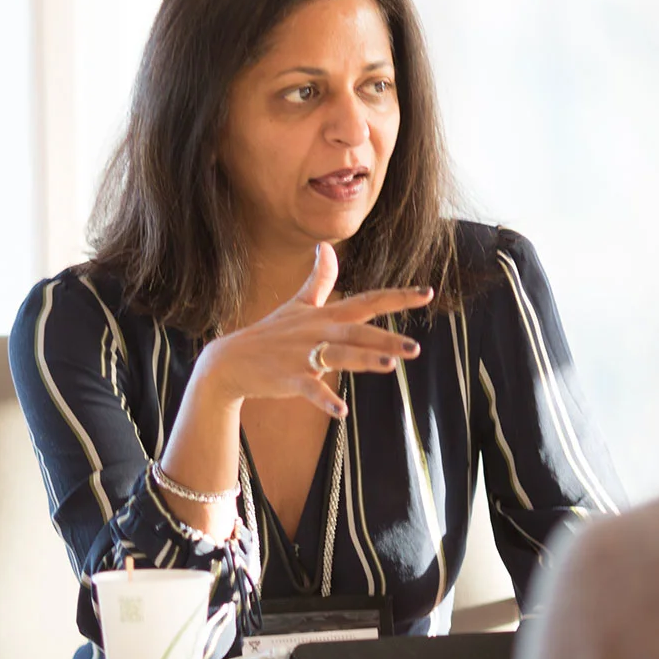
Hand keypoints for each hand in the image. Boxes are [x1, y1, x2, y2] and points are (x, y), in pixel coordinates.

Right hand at [196, 242, 432, 417]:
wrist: (231, 360)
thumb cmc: (270, 333)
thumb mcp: (297, 305)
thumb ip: (319, 279)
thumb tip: (326, 247)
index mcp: (325, 315)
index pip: (368, 302)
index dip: (397, 297)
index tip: (427, 293)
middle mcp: (318, 332)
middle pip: (358, 333)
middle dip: (386, 338)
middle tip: (415, 348)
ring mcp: (303, 355)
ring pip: (338, 356)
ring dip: (363, 360)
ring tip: (390, 366)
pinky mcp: (289, 377)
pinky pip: (310, 389)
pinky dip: (324, 399)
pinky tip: (341, 411)